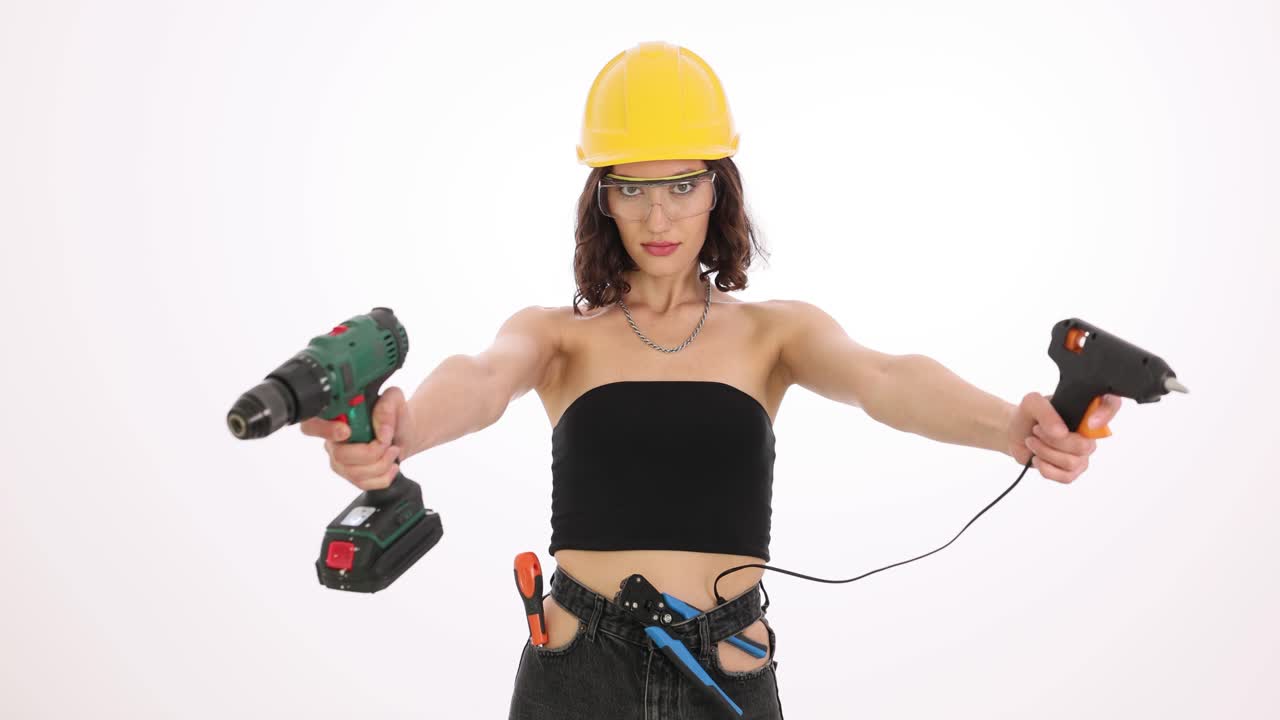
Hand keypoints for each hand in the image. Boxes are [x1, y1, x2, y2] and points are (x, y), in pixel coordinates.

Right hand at [300, 386, 413, 490]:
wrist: (405, 433)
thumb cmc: (393, 415)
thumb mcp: (394, 400)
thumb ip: (386, 406)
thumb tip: (381, 425)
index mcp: (335, 418)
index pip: (312, 425)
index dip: (324, 430)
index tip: (346, 431)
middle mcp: (333, 442)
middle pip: (340, 455)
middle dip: (370, 451)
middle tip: (386, 441)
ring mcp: (341, 461)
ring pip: (354, 472)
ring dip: (382, 462)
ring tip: (393, 449)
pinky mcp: (352, 477)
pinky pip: (364, 483)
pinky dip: (384, 475)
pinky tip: (391, 464)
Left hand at [1006, 392, 1121, 483]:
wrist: (1014, 433)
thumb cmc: (1028, 416)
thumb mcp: (1031, 403)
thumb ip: (1046, 411)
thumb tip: (1062, 432)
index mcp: (1085, 410)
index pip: (1111, 405)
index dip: (1106, 414)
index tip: (1089, 422)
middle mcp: (1090, 433)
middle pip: (1084, 446)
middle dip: (1054, 440)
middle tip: (1036, 430)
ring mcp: (1083, 454)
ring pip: (1072, 462)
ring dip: (1044, 452)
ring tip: (1032, 442)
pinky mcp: (1072, 471)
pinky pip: (1066, 477)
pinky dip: (1045, 468)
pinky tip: (1037, 458)